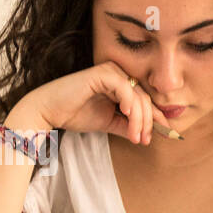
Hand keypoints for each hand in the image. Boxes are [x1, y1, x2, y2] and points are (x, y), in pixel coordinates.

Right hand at [12, 61, 169, 145]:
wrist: (48, 111)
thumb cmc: (74, 114)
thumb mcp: (107, 122)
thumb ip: (126, 125)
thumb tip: (146, 136)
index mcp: (120, 83)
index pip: (144, 100)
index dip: (155, 118)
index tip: (164, 135)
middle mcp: (118, 73)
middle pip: (144, 98)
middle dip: (148, 122)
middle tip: (144, 140)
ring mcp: (110, 71)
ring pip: (137, 96)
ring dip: (140, 119)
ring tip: (136, 136)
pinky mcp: (102, 73)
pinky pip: (124, 89)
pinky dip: (129, 104)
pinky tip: (128, 116)